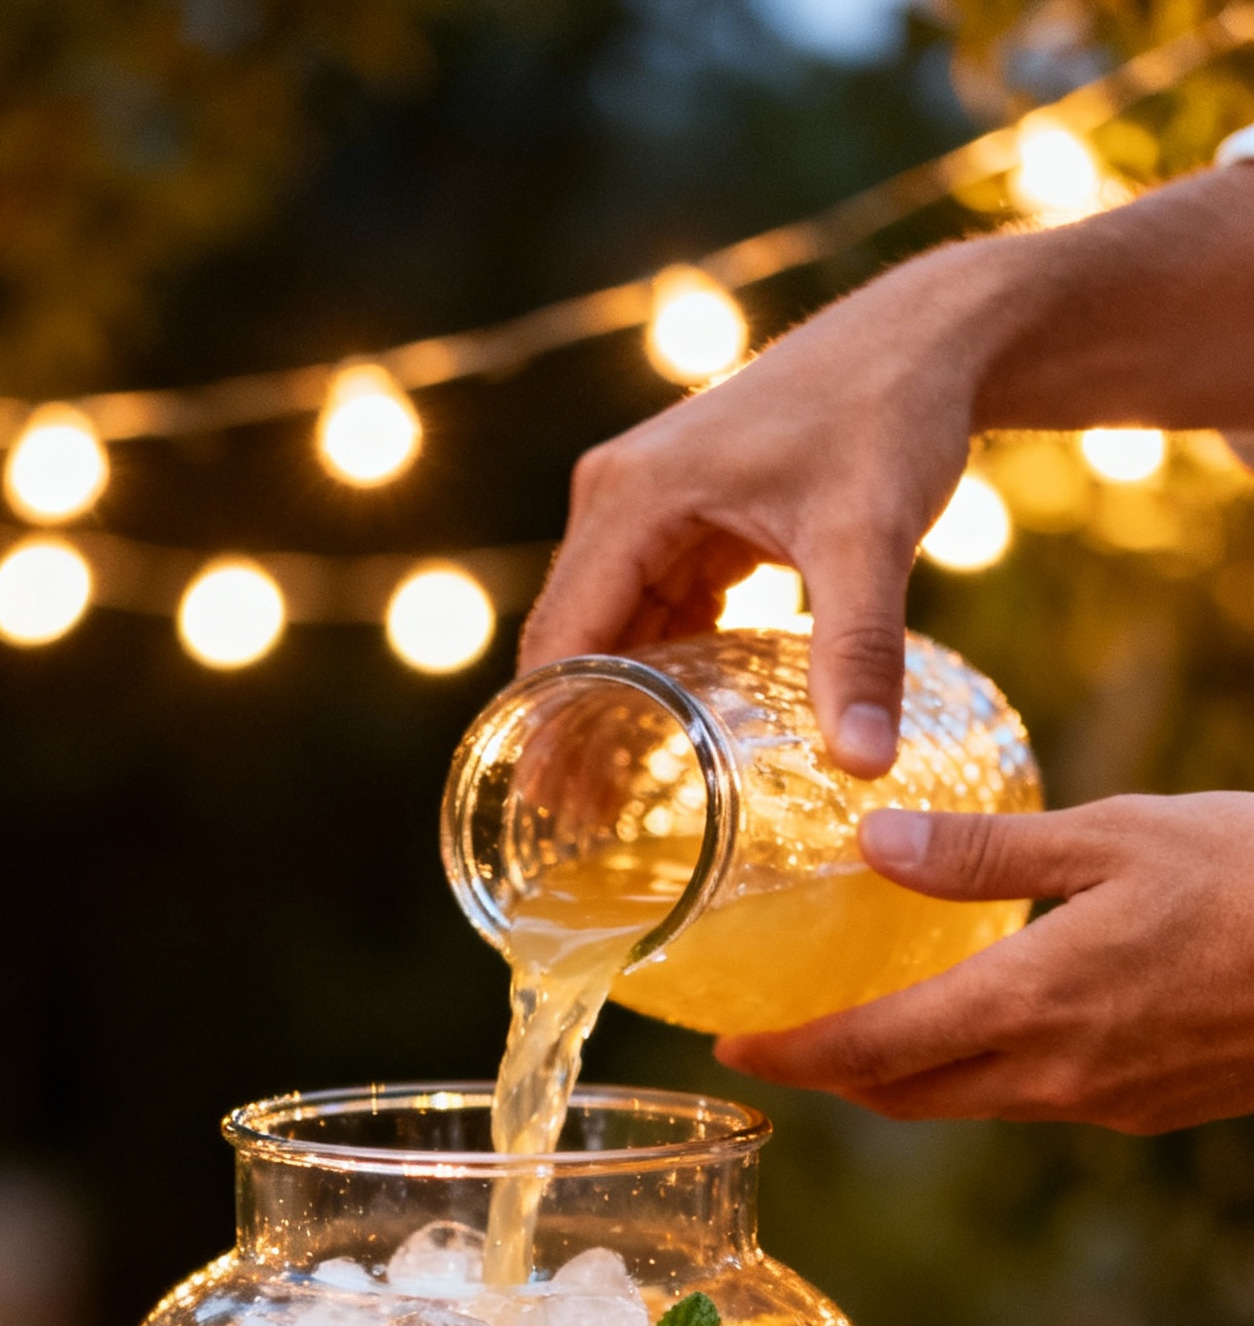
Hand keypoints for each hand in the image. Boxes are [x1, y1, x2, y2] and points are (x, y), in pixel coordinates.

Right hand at [518, 244, 991, 776]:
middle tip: (577, 838)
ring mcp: (649, 505)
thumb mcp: (871, 537)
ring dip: (610, 711)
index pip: (564, 639)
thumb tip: (865, 768)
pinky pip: (652, 611)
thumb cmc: (893, 417)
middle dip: (571, 734)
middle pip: (572, 640)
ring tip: (613, 810)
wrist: (930, 336)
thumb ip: (859, 654)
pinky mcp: (688, 515)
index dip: (549, 731)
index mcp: (633, 498)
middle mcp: (620, 496)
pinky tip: (670, 742)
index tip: (546, 816)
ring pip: (611, 630)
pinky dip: (656, 675)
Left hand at [715, 794, 1253, 1134]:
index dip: (791, 1056)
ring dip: (903, 1080)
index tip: (730, 1047)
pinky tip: (982, 1023)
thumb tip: (870, 842)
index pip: (871, 1051)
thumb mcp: (1113, 836)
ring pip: (968, 1105)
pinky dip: (978, 1073)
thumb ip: (984, 851)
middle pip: (906, 1098)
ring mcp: (1103, 1102)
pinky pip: (1031, 1100)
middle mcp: (1054, 1075)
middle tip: (778, 1043)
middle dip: (833, 1077)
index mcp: (1031, 1005)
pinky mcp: (1145, 1106)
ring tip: (863, 1030)